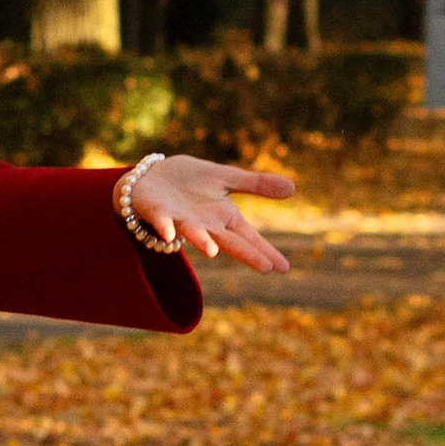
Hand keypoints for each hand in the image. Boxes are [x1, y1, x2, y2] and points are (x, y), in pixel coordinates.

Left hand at [117, 153, 295, 273]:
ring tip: (213, 251)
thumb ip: (256, 184)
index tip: (283, 267)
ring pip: (193, 233)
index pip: (248, 236)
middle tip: (266, 267)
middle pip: (227, 240)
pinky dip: (165, 228)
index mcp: (222, 217)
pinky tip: (170, 234)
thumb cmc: (188, 182)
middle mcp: (204, 224)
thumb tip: (294, 188)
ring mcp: (180, 220)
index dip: (264, 250)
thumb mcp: (226, 177)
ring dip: (202, 241)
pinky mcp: (157, 212)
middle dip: (245, 253)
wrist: (150, 178)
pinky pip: (161, 222)